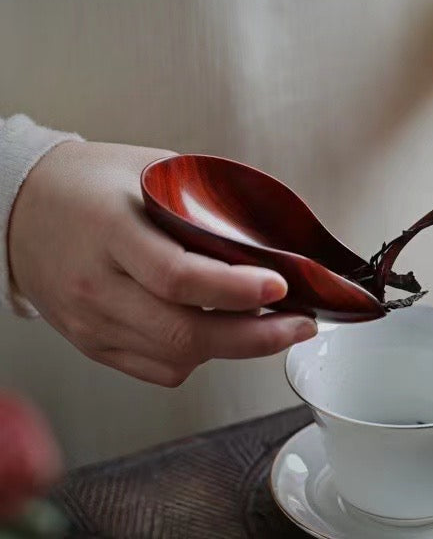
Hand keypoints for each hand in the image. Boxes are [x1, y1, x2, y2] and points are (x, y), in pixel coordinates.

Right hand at [9, 141, 315, 385]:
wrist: (19, 209)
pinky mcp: (92, 343)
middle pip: (184, 333)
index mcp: (111, 230)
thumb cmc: (86, 182)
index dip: (236, 288)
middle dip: (256, 337)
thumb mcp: (145, 169)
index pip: (178, 275)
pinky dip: (197, 358)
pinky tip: (219, 335)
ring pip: (175, 358)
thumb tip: (261, 227)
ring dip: (233, 349)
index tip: (280, 285)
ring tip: (270, 327)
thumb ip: (198, 198)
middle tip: (300, 324)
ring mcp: (91, 321)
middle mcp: (97, 285)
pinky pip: (155, 369)